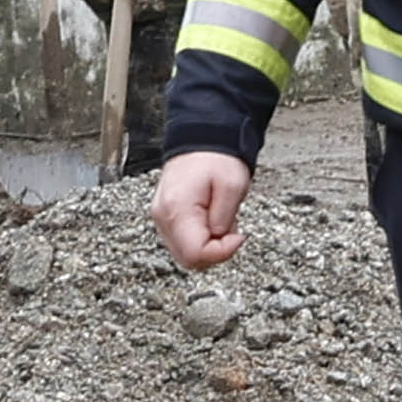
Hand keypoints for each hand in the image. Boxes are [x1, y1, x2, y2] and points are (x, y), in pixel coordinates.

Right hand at [152, 153, 248, 272]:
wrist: (201, 142)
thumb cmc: (217, 160)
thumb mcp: (233, 186)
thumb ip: (225, 219)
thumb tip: (219, 240)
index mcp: (177, 209)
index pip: (195, 254)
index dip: (222, 253)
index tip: (238, 236)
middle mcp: (163, 217)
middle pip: (189, 259)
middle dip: (216, 252)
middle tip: (231, 229)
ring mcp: (162, 219)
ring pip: (186, 254)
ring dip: (210, 245)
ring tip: (221, 219)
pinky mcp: (167, 218)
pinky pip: (184, 242)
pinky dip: (203, 238)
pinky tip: (212, 220)